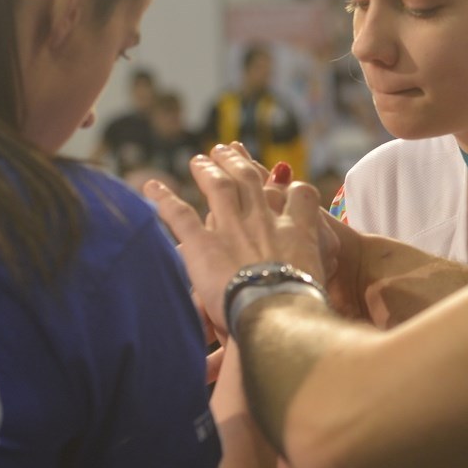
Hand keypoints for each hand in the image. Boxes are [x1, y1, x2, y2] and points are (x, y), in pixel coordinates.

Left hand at [145, 143, 324, 332]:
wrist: (278, 316)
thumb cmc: (302, 310)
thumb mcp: (317, 286)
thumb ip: (311, 279)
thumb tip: (308, 298)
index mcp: (296, 232)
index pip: (300, 196)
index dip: (293, 188)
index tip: (286, 185)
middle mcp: (264, 222)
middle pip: (251, 180)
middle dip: (238, 163)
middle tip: (227, 152)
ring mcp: (232, 229)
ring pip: (219, 186)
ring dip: (208, 169)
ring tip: (199, 160)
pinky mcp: (202, 244)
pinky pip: (179, 215)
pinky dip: (163, 199)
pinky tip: (151, 186)